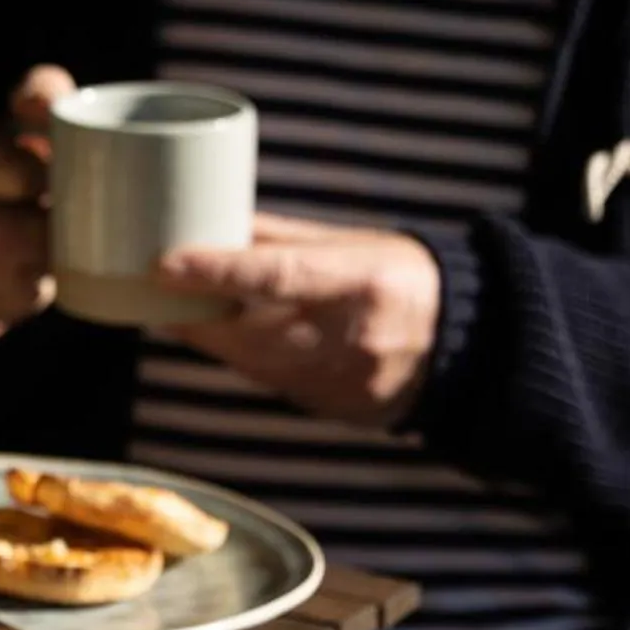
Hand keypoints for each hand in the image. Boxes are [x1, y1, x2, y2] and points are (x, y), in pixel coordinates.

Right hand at [0, 65, 75, 343]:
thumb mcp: (15, 120)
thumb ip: (39, 94)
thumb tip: (41, 106)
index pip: (14, 173)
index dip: (49, 181)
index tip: (60, 181)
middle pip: (7, 237)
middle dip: (49, 234)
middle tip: (72, 225)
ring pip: (10, 282)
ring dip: (43, 268)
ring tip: (57, 249)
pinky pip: (0, 314)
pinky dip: (27, 298)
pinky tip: (33, 277)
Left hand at [154, 213, 441, 428]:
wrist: (474, 344)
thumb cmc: (406, 277)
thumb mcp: (356, 245)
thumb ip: (285, 240)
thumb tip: (215, 219)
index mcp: (362, 282)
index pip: (276, 276)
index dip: (215, 272)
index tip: (164, 265)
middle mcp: (355, 337)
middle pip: (250, 333)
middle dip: (196, 316)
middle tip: (156, 292)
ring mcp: (348, 383)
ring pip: (254, 366)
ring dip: (216, 342)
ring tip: (187, 314)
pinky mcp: (339, 410)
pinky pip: (276, 387)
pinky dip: (252, 365)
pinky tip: (244, 345)